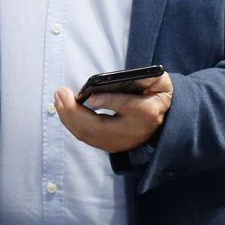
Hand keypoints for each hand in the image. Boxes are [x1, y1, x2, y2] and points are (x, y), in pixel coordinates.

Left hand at [53, 74, 172, 154]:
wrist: (165, 118)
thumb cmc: (156, 93)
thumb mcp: (157, 81)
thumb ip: (142, 78)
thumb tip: (114, 81)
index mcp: (147, 112)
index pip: (126, 106)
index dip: (108, 101)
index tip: (90, 96)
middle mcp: (134, 131)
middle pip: (99, 126)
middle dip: (75, 111)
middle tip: (61, 93)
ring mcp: (122, 142)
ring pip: (90, 134)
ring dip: (69, 118)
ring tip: (58, 99)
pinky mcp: (112, 146)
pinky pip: (88, 138)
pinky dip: (72, 124)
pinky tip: (64, 110)